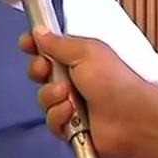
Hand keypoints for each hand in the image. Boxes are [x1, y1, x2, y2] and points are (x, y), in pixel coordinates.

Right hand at [19, 29, 156, 157]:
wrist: (130, 117)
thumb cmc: (116, 82)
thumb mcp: (85, 52)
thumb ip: (58, 42)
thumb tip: (39, 31)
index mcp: (78, 57)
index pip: (48, 48)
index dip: (35, 45)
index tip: (27, 43)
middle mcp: (73, 79)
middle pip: (40, 72)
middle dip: (40, 70)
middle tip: (47, 70)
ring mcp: (71, 103)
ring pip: (43, 98)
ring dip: (52, 96)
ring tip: (69, 96)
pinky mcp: (70, 125)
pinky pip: (51, 120)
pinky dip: (60, 116)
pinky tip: (74, 114)